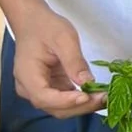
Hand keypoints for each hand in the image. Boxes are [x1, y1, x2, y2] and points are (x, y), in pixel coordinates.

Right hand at [12, 4, 105, 119]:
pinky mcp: (50, 90)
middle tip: (104, 99)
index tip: (87, 97)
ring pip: (61, 108)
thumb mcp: (64, 38)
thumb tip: (88, 83)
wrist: (33, 22)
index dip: (66, 101)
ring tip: (104, 98)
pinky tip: (97, 95)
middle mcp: (29, 89)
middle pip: (55, 108)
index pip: (45, 97)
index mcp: (27, 75)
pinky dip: (81, 101)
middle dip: (80, 106)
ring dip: (83, 106)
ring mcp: (39, 91)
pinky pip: (65, 101)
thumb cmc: (45, 27)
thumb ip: (75, 61)